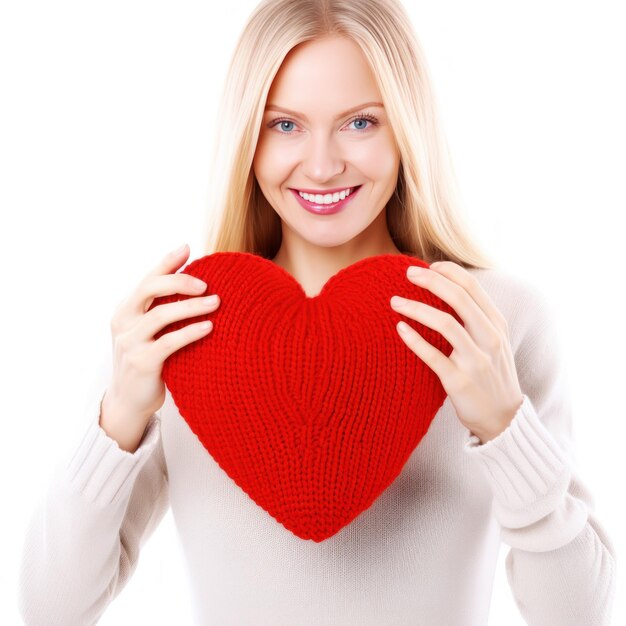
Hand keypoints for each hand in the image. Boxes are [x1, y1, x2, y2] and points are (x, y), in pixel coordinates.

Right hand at [104, 243, 220, 428]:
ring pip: (161, 315)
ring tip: (216, 302)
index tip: (187, 248)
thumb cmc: (147, 360)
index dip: (166, 262)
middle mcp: (123, 322)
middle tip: (207, 284)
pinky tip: (209, 327)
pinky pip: (169, 342)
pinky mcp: (142, 362)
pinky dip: (190, 332)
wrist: (128, 402)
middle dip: (179, 281)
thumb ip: (161, 309)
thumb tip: (196, 285)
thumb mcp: (148, 331)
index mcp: (125, 309)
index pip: (147, 278)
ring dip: (191, 306)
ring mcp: (130, 342)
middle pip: (149, 289)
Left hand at [389, 261, 523, 443]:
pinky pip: (433, 356)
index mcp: (497, 325)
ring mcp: (475, 361)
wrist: (504, 419)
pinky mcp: (459, 382)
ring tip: (394, 301)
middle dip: (431, 281)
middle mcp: (489, 339)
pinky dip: (414, 340)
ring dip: (416, 308)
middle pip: (459, 298)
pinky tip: (399, 328)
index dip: (448, 271)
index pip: (472, 287)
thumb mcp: (494, 342)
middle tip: (407, 273)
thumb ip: (477, 318)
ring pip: (445, 324)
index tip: (427, 266)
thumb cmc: (491, 375)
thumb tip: (447, 289)